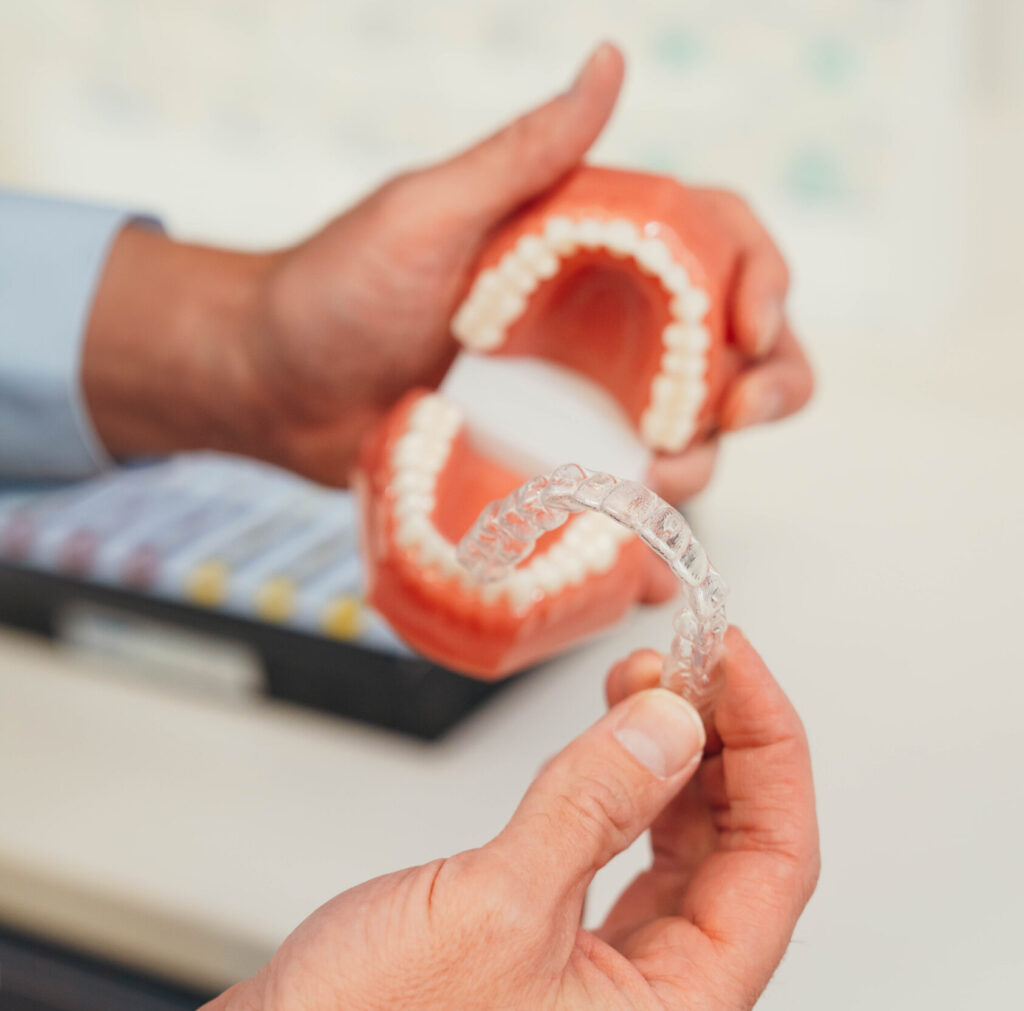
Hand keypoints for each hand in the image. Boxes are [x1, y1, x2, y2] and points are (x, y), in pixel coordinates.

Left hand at [84, 44, 810, 489]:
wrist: (273, 387)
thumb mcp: (428, 212)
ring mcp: (578, 404)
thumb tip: (610, 60)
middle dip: (767, 383)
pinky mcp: (548, 467)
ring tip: (659, 484)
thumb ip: (525, 153)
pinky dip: (647, 529)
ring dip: (705, 463)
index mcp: (592, 249)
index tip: (750, 326)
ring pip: (690, 434)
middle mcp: (602, 327)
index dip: (764, 279)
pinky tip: (643, 556)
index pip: (719, 244)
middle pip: (731, 350)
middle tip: (735, 416)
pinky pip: (622, 498)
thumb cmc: (334, 288)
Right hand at [204, 628, 818, 1010]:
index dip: (769, 748)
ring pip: (683, 849)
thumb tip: (670, 725)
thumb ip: (592, 806)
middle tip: (690, 661)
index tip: (734, 664)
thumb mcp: (495, 907)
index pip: (775, 861)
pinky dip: (626, 788)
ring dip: (676, 757)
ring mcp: (606, 973)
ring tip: (650, 684)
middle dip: (722, 740)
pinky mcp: (555, 945)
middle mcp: (655, 999)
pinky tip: (613, 742)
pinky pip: (624, 855)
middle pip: (739, 849)